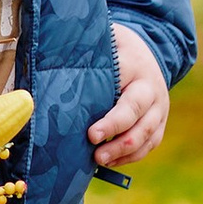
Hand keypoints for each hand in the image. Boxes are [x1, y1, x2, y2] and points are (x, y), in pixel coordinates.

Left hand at [89, 22, 170, 166]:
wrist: (147, 52)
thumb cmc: (112, 49)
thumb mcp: (101, 40)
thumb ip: (79, 48)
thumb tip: (41, 61)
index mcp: (132, 62)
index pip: (120, 82)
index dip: (106, 103)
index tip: (90, 126)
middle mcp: (149, 85)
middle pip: (136, 109)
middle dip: (115, 127)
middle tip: (92, 139)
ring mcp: (159, 106)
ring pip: (147, 130)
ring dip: (124, 148)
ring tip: (99, 159)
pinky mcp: (161, 121)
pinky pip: (151, 142)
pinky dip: (132, 156)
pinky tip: (111, 162)